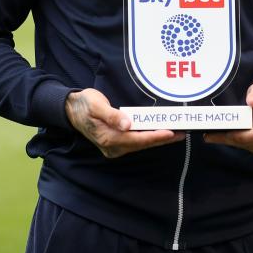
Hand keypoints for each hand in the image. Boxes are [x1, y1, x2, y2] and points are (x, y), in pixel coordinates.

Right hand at [65, 88, 183, 158]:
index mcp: (108, 138)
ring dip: (156, 139)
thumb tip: (128, 124)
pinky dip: (148, 138)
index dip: (155, 137)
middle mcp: (112, 147)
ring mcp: (113, 147)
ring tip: (175, 134)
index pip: (137, 139)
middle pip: (141, 144)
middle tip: (181, 134)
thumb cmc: (84, 105)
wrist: (71, 110)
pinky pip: (135, 142)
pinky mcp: (115, 143)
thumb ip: (112, 116)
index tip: (171, 133)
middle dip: (161, 139)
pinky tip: (158, 133)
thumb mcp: (96, 105)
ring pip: (139, 144)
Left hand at [203, 81, 252, 154]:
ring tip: (214, 136)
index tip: (223, 133)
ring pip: (248, 147)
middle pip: (249, 142)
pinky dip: (237, 143)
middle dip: (228, 140)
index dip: (238, 136)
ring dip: (231, 142)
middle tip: (209, 136)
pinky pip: (250, 147)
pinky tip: (226, 137)